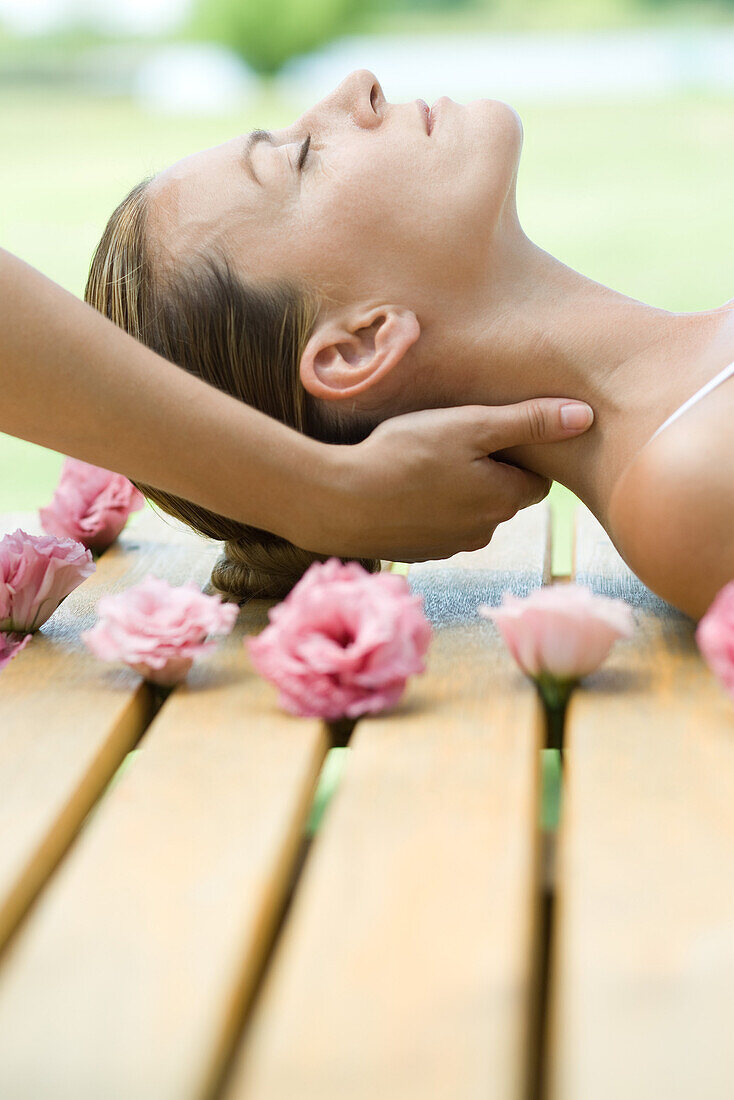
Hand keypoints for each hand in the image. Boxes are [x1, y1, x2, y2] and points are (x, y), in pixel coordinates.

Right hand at [292, 398, 593, 560]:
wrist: (338, 503)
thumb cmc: (403, 456)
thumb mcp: (469, 426)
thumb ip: (528, 420)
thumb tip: (586, 417)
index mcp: (504, 501)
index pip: (536, 477)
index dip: (516, 451)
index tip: (485, 432)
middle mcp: (485, 532)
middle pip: (503, 494)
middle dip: (487, 470)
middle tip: (449, 440)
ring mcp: (450, 547)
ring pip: (470, 510)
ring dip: (456, 488)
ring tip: (420, 462)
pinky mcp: (420, 552)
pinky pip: (439, 523)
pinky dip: (429, 505)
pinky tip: (402, 485)